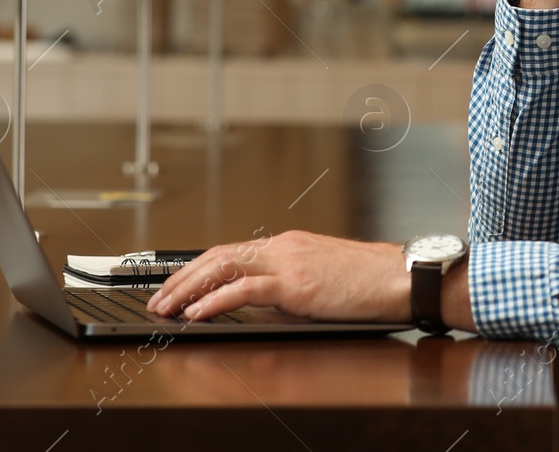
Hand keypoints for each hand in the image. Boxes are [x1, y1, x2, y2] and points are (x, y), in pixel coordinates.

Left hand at [146, 230, 409, 323]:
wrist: (400, 276)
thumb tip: (259, 307)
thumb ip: (288, 288)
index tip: (175, 287)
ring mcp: (288, 262)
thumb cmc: (370, 282)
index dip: (196, 269)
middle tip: (158, 300)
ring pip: (223, 266)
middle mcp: (283, 247)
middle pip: (217, 255)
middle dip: (181, 278)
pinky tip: (198, 313)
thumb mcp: (320, 281)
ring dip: (188, 289)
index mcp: (288, 245)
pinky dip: (215, 300)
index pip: (230, 252)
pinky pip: (245, 289)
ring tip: (167, 308)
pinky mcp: (296, 283)